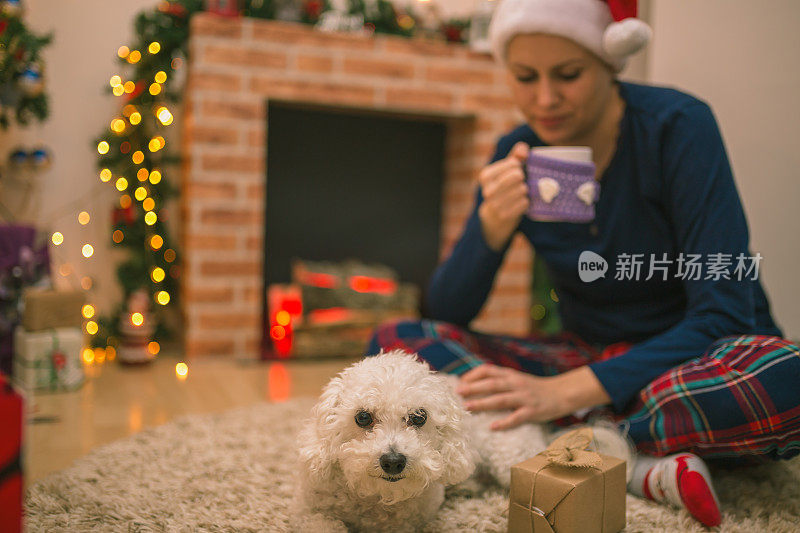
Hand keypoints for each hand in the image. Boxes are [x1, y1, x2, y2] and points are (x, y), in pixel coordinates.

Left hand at [455, 364, 611, 429]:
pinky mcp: (533, 411)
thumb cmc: (534, 388)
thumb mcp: (516, 379)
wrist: (561, 393)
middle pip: (492, 384)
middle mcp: (516, 384)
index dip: (473, 375)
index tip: (459, 382)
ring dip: (483, 403)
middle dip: (473, 387)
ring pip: (501, 399)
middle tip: (458, 392)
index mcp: (510, 375)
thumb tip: (472, 386)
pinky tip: (493, 427)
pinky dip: (504, 422)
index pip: (488, 370)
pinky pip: (517, 417)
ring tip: (468, 407)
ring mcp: (524, 398)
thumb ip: (499, 380)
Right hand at [477, 141, 530, 251]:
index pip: (513, 163)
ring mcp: (495, 204)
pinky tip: (519, 203)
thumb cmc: (502, 188)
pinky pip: (525, 202)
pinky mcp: (505, 216)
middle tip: (519, 183)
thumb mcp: (505, 171)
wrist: (493, 218)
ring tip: (519, 193)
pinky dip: (526, 202)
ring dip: (524, 191)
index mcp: (485, 176)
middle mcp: (487, 190)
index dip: (519, 166)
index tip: (515, 171)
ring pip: (522, 189)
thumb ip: (515, 156)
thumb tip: (523, 149)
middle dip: (522, 178)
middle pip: (518, 175)